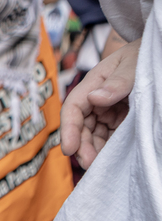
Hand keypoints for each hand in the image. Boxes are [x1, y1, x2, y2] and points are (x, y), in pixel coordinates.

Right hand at [61, 37, 139, 168]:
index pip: (73, 107)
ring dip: (93, 150)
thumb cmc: (144, 55)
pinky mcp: (119, 120)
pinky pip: (109, 137)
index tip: (68, 148)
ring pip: (93, 135)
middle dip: (82, 146)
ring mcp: (107, 111)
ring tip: (100, 165)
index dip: (68, 129)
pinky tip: (111, 159)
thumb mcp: (133, 65)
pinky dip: (107, 149)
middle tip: (90, 163)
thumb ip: (117, 82)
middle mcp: (96, 100)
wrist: (158, 55)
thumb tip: (94, 98)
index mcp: (94, 84)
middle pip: (81, 126)